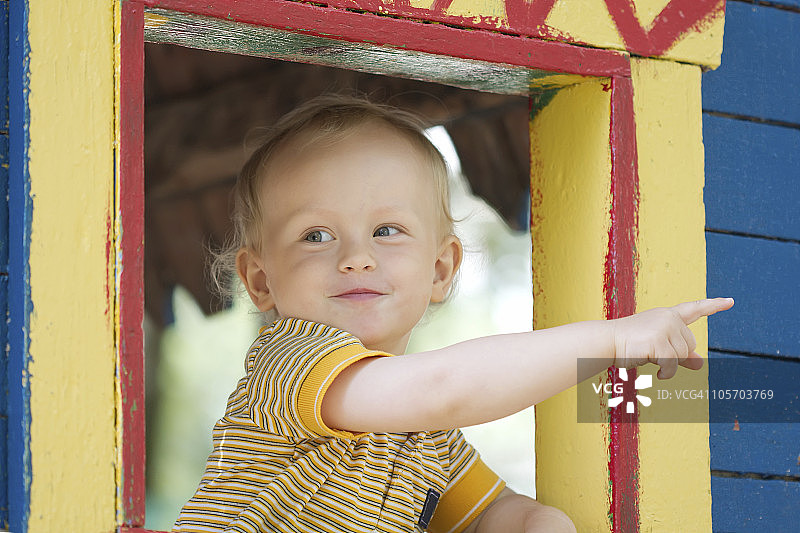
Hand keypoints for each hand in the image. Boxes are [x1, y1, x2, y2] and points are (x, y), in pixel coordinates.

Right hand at [610, 297, 733, 378]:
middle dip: (676, 355)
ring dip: (669, 364)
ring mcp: (663, 328)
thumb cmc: (629, 344)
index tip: (730, 301)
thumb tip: (700, 364)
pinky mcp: (657, 341)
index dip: (713, 305)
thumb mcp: (657, 346)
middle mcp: (667, 318)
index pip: (694, 309)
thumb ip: (680, 353)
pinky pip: (672, 364)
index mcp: (667, 315)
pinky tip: (659, 374)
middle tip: (653, 353)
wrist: (607, 342)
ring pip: (682, 355)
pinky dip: (667, 373)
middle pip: (689, 344)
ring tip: (649, 357)